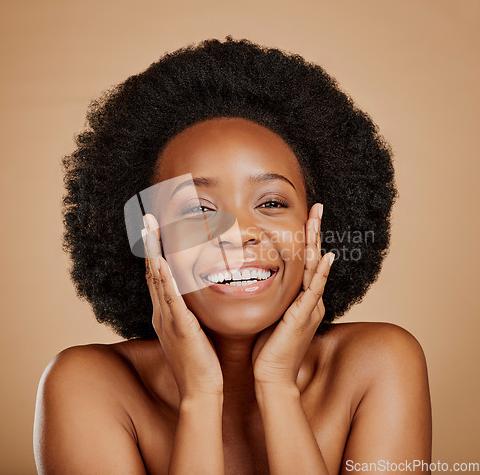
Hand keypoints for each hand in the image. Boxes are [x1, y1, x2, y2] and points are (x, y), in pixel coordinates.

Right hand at [142, 214, 223, 399]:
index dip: (155, 252)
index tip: (155, 230)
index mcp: (165, 313)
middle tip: (147, 219)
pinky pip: (171, 299)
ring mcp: (168, 320)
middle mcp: (162, 313)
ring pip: (157, 279)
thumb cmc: (199, 362)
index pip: (158, 276)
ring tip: (149, 228)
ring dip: (153, 252)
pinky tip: (161, 261)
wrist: (200, 390)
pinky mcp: (180, 328)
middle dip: (149, 244)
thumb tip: (193, 297)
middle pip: (152, 271)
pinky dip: (164, 279)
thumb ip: (188, 313)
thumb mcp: (191, 332)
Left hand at [251, 203, 333, 387]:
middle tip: (317, 207)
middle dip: (315, 231)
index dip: (307, 239)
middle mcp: (310, 300)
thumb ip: (272, 298)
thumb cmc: (268, 348)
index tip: (305, 217)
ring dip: (317, 241)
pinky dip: (322, 273)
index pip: (306, 263)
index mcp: (302, 299)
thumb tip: (255, 279)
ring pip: (316, 268)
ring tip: (318, 218)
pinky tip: (327, 257)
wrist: (272, 375)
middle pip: (315, 259)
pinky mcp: (304, 316)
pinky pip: (315, 290)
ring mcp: (310, 307)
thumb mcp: (270, 315)